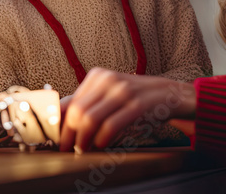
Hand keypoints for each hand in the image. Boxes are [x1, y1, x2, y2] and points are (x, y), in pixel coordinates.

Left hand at [59, 68, 195, 152]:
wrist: (168, 94)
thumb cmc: (134, 98)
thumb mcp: (109, 93)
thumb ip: (87, 102)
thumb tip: (58, 117)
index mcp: (97, 76)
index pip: (69, 102)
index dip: (59, 123)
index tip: (56, 139)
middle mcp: (108, 80)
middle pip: (77, 111)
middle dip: (69, 134)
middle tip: (68, 149)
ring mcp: (123, 91)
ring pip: (90, 119)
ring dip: (83, 140)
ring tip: (84, 149)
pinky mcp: (137, 104)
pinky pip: (111, 125)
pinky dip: (102, 139)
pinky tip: (100, 145)